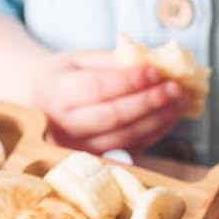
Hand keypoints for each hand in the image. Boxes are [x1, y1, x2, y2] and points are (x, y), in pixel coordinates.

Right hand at [32, 50, 185, 155]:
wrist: (38, 103)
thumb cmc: (64, 75)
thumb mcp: (80, 59)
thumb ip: (112, 61)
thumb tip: (157, 63)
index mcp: (56, 92)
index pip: (97, 88)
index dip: (129, 81)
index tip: (155, 71)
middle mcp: (62, 126)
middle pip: (112, 117)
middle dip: (148, 102)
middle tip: (176, 88)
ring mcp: (77, 148)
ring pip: (123, 137)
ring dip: (157, 120)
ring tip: (180, 102)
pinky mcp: (93, 159)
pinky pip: (129, 149)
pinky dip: (154, 133)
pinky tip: (170, 117)